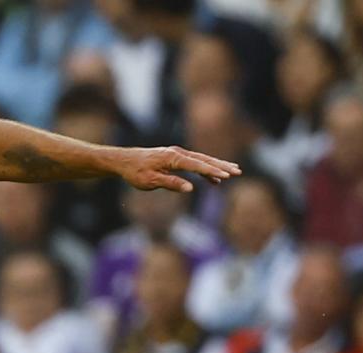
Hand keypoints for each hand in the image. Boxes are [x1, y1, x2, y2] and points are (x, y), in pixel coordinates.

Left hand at [112, 146, 241, 192]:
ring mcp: (177, 154)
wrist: (124, 161)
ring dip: (217, 166)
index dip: (212, 171)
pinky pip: (194, 163)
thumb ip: (171, 183)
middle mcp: (177, 153)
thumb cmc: (135, 172)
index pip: (197, 165)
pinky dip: (205, 169)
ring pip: (201, 160)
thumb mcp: (150, 181)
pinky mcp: (175, 158)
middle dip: (221, 166)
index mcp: (173, 158)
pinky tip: (214, 179)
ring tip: (233, 172)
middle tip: (238, 172)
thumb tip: (191, 188)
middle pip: (204, 159)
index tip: (226, 176)